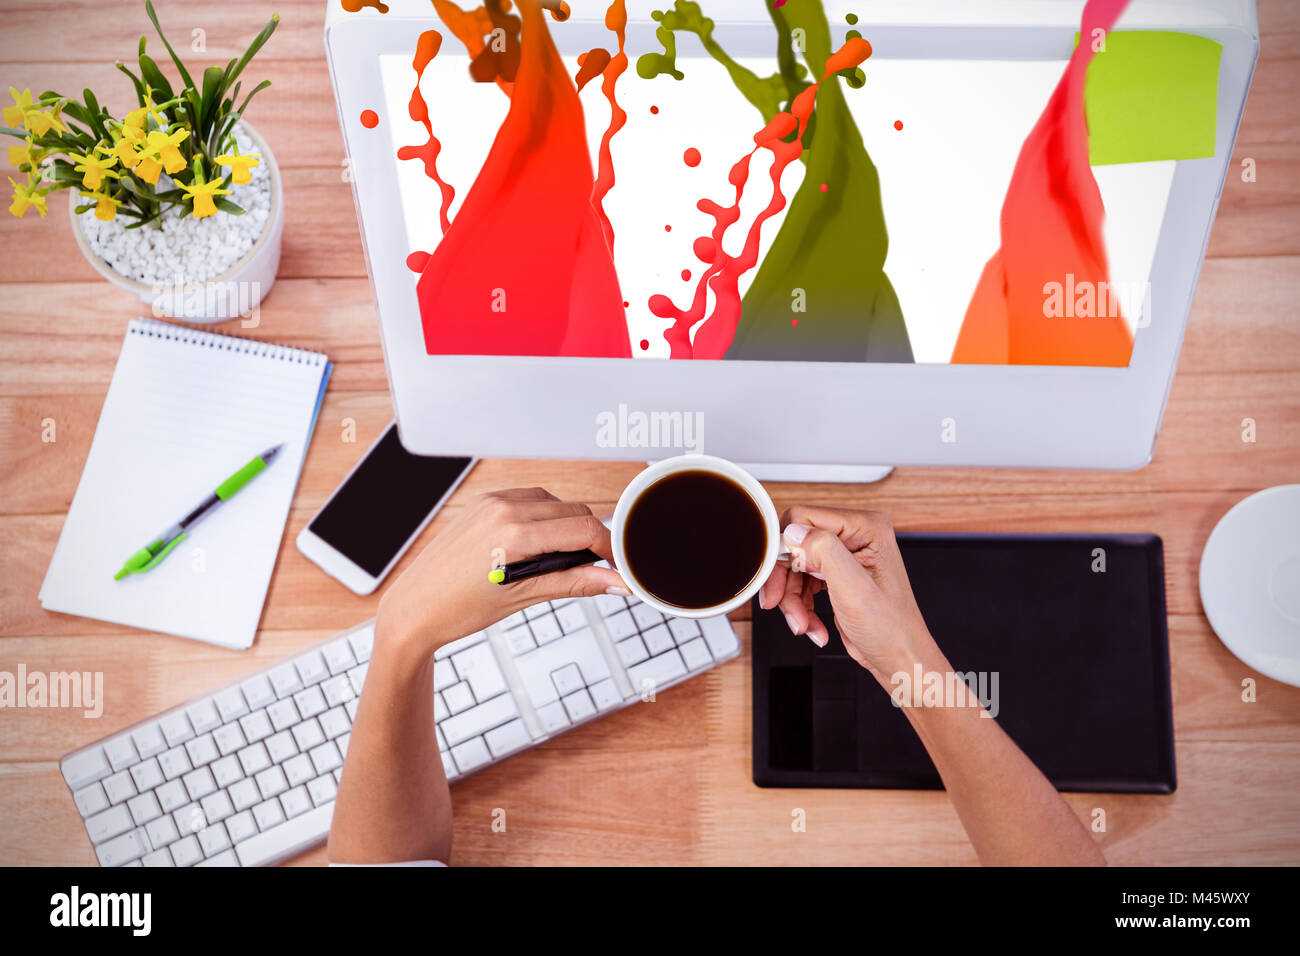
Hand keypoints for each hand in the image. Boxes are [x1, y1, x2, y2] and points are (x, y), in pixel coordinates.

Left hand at [376, 488, 626, 661]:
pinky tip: (537, 544)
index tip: (615, 564)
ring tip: (559, 560)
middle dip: (588, 537)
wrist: (414, 609)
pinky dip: (542, 518)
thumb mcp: (523, 598)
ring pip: (553, 503)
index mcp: (513, 534)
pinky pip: (528, 500)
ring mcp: (490, 502)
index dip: (607, 547)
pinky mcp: (482, 503)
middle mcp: (502, 509)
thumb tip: (613, 583)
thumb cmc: (456, 609)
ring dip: (566, 526)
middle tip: (590, 568)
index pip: (582, 528)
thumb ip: (574, 583)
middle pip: (573, 511)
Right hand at [758, 505, 934, 682]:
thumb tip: (793, 531)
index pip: (804, 518)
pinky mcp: (835, 575)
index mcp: (866, 527)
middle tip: (777, 603)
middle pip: (794, 544)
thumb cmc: (891, 629)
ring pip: (794, 567)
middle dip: (786, 580)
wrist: (897, 660)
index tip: (776, 577)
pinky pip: (801, 583)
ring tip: (802, 624)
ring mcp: (844, 556)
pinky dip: (800, 607)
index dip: (785, 549)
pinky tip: (812, 625)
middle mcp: (855, 536)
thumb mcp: (855, 589)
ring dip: (792, 599)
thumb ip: (824, 552)